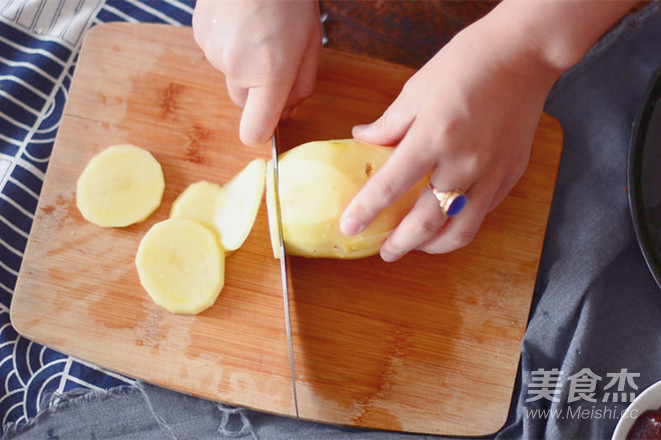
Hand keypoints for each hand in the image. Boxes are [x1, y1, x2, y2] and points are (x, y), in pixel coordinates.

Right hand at [193, 0, 322, 145]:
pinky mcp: (200, 36)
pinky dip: (229, 46)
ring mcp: (214, 52)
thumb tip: (287, 112)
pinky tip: (241, 22)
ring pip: (230, 75)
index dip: (263, 132)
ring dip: (244, 64)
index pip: (254, 131)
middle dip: (258, 91)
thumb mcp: (311, 44)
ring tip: (258, 30)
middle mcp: (237, 69)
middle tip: (274, 58)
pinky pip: (217, 54)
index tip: (271, 121)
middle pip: (244, 102)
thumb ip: (301, 85)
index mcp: (270, 75)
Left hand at [340, 15, 561, 261]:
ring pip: (460, 229)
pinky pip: (483, 213)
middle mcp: (464, 161)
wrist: (525, 53)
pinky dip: (460, 225)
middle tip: (385, 251)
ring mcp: (492, 172)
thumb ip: (389, 123)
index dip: (366, 211)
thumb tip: (362, 138)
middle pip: (426, 222)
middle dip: (400, 244)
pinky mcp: (511, 174)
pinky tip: (446, 223)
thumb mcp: (418, 88)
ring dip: (433, 246)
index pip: (391, 186)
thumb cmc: (469, 62)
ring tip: (416, 246)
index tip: (349, 227)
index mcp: (433, 136)